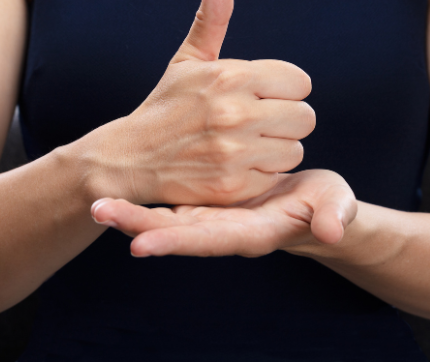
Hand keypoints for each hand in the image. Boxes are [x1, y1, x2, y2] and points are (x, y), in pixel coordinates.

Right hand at [87, 0, 314, 205]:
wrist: (130, 157)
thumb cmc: (167, 105)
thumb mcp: (187, 59)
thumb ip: (212, 18)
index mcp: (230, 75)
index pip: (300, 82)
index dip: (284, 90)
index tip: (263, 97)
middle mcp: (235, 112)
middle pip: (305, 117)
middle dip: (285, 120)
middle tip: (258, 124)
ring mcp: (234, 151)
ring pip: (295, 149)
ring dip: (276, 149)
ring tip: (247, 145)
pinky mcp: (233, 185)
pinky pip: (276, 177)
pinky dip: (261, 175)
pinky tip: (237, 167)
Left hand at [90, 169, 357, 257]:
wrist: (314, 204)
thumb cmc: (327, 208)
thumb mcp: (334, 209)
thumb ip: (332, 218)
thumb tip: (332, 231)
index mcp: (250, 233)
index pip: (208, 240)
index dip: (176, 242)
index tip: (141, 245)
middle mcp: (223, 228)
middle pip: (175, 232)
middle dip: (137, 225)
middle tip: (98, 211)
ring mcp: (212, 214)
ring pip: (167, 217)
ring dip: (133, 212)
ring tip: (95, 203)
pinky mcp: (209, 197)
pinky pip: (174, 199)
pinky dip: (148, 196)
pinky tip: (122, 184)